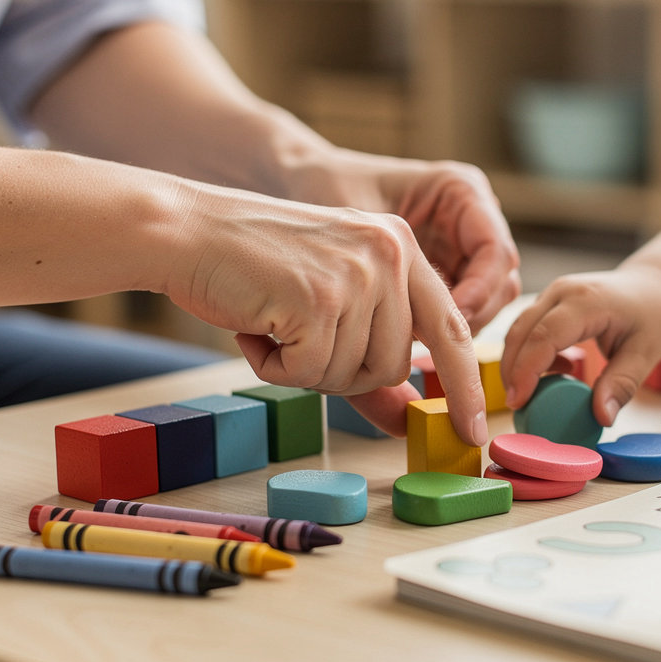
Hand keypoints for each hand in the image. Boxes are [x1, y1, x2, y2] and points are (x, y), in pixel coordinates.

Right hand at [164, 183, 487, 444]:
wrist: (185, 231)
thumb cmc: (254, 268)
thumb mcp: (330, 300)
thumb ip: (373, 354)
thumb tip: (408, 421)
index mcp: (401, 246)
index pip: (452, 327)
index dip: (466, 385)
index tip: (475, 430)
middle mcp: (390, 253)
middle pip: (396, 364)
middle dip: (342, 371)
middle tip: (297, 338)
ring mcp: (358, 274)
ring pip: (353, 373)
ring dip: (304, 368)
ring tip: (272, 322)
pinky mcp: (320, 299)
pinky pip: (309, 372)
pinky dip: (273, 366)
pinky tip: (254, 326)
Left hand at [279, 145, 520, 333]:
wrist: (298, 180)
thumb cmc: (323, 187)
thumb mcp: (361, 227)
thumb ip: (394, 271)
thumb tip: (417, 333)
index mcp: (461, 190)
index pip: (496, 253)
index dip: (478, 293)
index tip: (447, 319)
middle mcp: (470, 218)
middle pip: (498, 285)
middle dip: (469, 319)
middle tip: (429, 346)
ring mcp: (459, 246)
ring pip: (482, 305)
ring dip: (452, 333)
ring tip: (410, 347)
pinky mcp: (441, 272)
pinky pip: (453, 312)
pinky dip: (434, 333)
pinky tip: (401, 342)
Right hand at [501, 265, 660, 425]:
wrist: (652, 286)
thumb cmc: (652, 315)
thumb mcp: (646, 352)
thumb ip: (622, 384)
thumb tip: (602, 417)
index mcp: (587, 301)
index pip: (545, 336)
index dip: (526, 370)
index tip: (519, 402)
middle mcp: (562, 291)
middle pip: (521, 332)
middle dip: (513, 372)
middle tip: (518, 407)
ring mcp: (552, 294)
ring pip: (518, 330)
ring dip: (517, 365)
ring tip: (532, 396)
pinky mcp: (548, 302)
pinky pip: (527, 329)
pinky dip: (529, 355)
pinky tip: (558, 370)